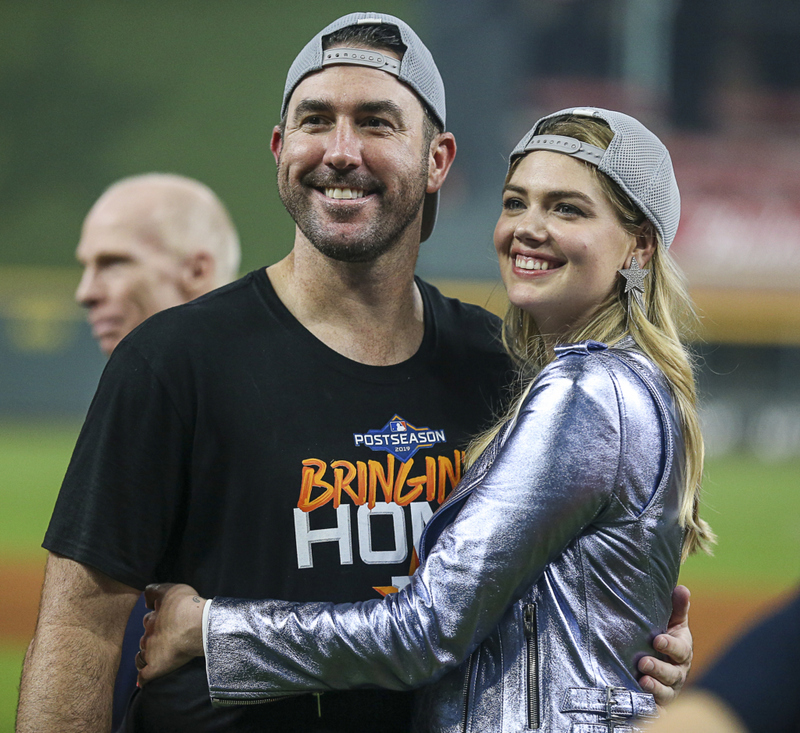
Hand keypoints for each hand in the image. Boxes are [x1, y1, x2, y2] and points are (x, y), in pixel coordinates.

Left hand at [136, 583, 206, 685]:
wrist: (197, 625)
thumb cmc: (188, 605)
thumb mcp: (172, 588)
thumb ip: (156, 591)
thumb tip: (146, 600)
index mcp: (153, 616)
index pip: (148, 617)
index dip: (155, 617)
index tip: (162, 618)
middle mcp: (149, 633)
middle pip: (145, 635)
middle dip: (152, 636)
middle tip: (167, 636)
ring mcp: (151, 651)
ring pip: (143, 653)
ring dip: (149, 653)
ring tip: (159, 654)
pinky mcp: (155, 668)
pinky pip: (144, 675)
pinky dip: (143, 677)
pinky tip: (143, 680)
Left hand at [638, 585, 691, 708]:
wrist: (660, 659)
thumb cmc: (665, 637)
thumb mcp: (672, 621)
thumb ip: (677, 607)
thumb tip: (682, 588)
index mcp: (682, 651)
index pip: (679, 649)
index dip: (670, 645)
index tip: (657, 640)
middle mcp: (678, 672)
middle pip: (672, 674)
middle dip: (659, 669)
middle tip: (643, 662)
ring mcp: (669, 689)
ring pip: (666, 693)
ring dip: (655, 689)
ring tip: (642, 682)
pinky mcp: (659, 702)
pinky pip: (658, 710)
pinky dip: (654, 712)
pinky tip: (647, 711)